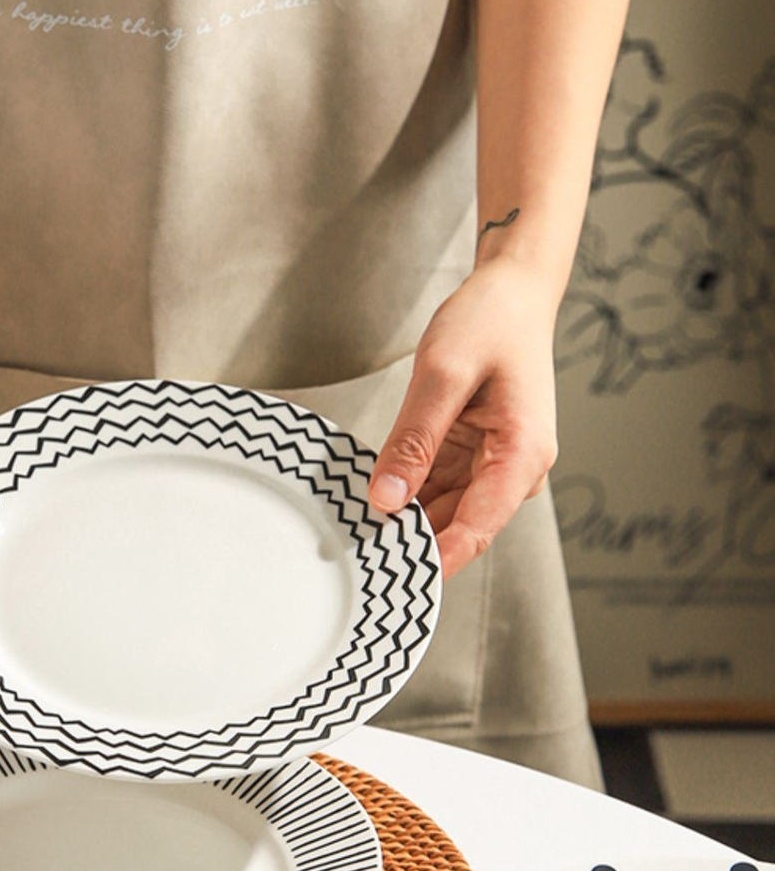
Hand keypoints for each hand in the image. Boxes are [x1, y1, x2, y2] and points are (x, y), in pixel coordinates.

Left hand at [368, 259, 560, 577]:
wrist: (514, 291)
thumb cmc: (491, 321)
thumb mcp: (442, 374)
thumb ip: (413, 440)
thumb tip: (386, 500)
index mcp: (522, 456)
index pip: (475, 530)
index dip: (430, 561)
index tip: (385, 579)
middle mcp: (514, 471)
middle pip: (457, 528)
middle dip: (406, 541)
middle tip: (347, 551)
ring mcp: (495, 467)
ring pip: (442, 513)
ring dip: (401, 520)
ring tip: (349, 525)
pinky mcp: (474, 458)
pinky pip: (436, 489)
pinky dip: (405, 493)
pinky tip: (368, 495)